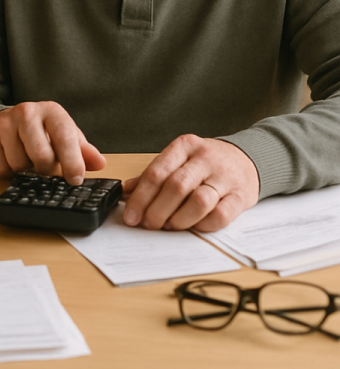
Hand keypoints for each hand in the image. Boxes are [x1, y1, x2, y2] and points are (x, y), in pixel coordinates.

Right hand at [0, 101, 106, 184]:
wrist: (4, 120)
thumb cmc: (41, 130)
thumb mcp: (64, 135)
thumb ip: (83, 150)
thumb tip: (99, 163)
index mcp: (52, 111)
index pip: (65, 137)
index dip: (72, 162)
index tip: (75, 180)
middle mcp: (28, 112)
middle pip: (41, 156)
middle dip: (45, 169)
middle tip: (44, 166)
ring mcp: (5, 123)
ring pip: (19, 165)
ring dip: (25, 171)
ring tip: (27, 159)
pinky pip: (1, 168)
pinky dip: (8, 172)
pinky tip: (11, 160)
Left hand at [121, 135, 259, 231]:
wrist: (245, 159)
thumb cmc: (205, 163)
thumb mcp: (178, 160)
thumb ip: (153, 175)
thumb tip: (126, 192)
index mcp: (184, 146)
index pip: (157, 172)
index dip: (141, 197)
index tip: (131, 215)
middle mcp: (205, 158)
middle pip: (176, 187)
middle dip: (157, 211)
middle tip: (148, 224)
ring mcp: (225, 177)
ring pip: (199, 201)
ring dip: (179, 219)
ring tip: (169, 225)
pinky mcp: (240, 196)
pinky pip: (220, 216)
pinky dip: (202, 225)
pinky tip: (192, 226)